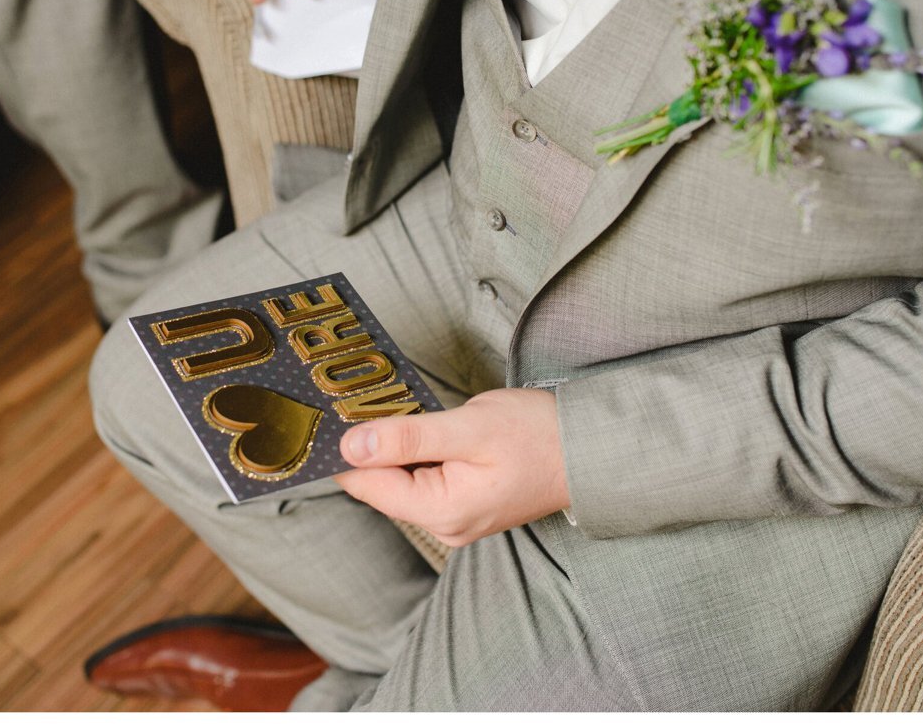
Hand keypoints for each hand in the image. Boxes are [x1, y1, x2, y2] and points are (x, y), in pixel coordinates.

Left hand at [334, 388, 571, 547]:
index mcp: (442, 512)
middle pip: (381, 483)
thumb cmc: (537, 435)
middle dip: (371, 444)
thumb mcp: (468, 427)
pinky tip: (422, 426)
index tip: (331, 411)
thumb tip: (350, 446)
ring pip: (401, 479)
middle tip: (360, 398)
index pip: (367, 485)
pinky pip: (423, 478)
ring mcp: (455, 517)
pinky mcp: (465, 503)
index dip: (347, 448)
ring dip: (394, 445)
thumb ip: (408, 438)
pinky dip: (416, 452)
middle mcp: (444, 525)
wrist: (590, 448)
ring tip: (394, 407)